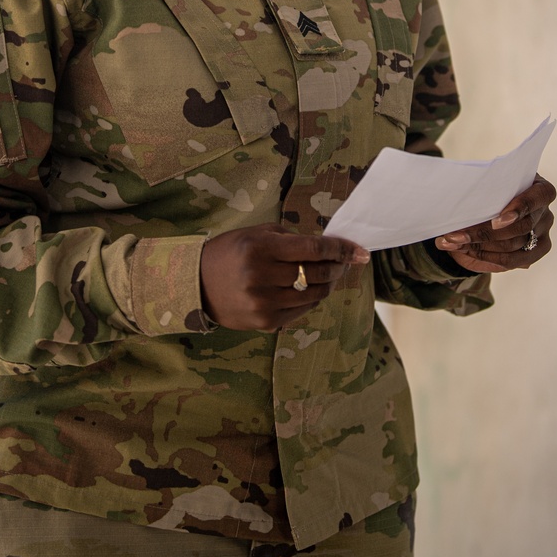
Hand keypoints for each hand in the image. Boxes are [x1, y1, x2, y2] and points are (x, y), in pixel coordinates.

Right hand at [199, 223, 369, 330]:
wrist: (196, 284)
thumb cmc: (230, 252)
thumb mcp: (256, 234)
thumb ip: (290, 239)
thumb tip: (329, 248)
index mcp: (261, 248)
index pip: (314, 249)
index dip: (341, 250)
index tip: (360, 251)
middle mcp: (262, 277)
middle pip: (318, 273)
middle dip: (339, 266)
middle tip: (345, 261)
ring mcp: (264, 303)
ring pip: (314, 294)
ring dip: (328, 283)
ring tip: (330, 274)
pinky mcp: (265, 322)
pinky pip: (302, 310)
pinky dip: (313, 298)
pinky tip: (312, 289)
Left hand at [433, 174, 556, 273]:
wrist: (490, 211)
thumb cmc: (492, 193)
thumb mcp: (488, 187)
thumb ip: (483, 191)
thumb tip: (457, 202)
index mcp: (540, 188)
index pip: (539, 197)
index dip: (520, 208)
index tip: (496, 221)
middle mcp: (545, 213)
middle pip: (520, 227)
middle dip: (483, 232)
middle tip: (452, 235)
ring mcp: (542, 235)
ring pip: (511, 246)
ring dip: (477, 245)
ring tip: (451, 241)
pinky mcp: (534, 254)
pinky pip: (511, 261)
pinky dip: (485, 256)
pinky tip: (465, 250)